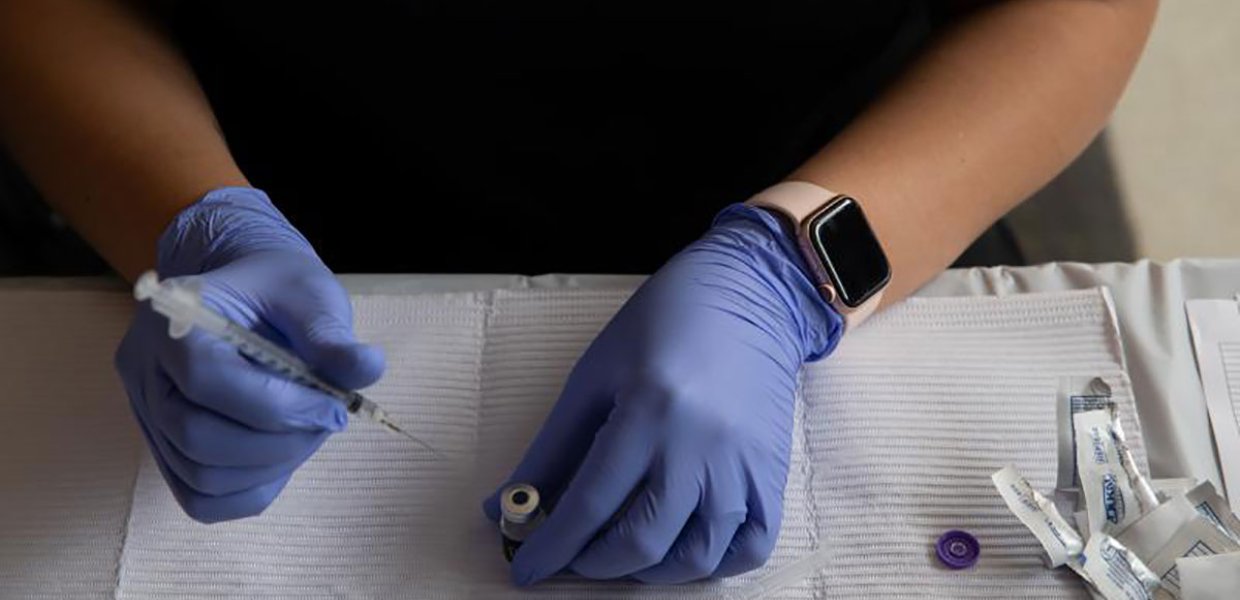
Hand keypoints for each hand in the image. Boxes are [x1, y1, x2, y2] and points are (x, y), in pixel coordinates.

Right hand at [114, 187, 384, 522]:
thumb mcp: (310, 294)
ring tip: (308, 429)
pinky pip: (202, 498)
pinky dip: (251, 489)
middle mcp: (147, 371)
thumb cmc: (277, 289)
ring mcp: (148, 416)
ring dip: (271, 467)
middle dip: (278, 441)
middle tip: (326, 420)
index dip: (278, 405)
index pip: (207, 380)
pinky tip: (283, 454)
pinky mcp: (165, 450)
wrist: (246, 297)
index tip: (335, 408)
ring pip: (201, 476)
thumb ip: (331, 334)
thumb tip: (369, 368)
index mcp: (175, 318)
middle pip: (197, 437)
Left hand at [484, 204, 842, 583]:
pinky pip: (750, 547)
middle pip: (641, 543)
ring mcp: (742, 464)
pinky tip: (681, 548)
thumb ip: (549, 450)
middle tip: (571, 557)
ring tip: (622, 552)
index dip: (552, 547)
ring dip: (650, 573)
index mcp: (647, 411)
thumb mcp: (592, 377)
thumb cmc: (662, 326)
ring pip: (696, 558)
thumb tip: (503, 507)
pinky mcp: (773, 472)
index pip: (590, 505)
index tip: (526, 570)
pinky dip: (712, 564)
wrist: (747, 295)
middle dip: (593, 565)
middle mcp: (699, 445)